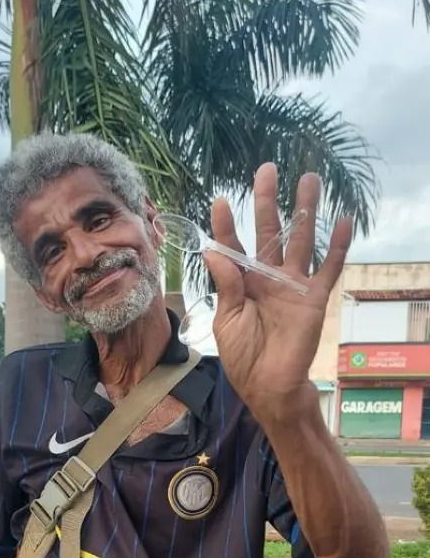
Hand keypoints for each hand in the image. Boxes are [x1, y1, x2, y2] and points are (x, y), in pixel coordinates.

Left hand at [206, 163, 352, 424]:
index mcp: (241, 283)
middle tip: (266, 169)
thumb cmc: (243, 358)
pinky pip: (328, 268)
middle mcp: (268, 278)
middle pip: (269, 232)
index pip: (233, 246)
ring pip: (300, 240)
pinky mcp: (314, 298)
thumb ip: (225, 285)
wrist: (269, 387)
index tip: (222, 200)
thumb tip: (213, 250)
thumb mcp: (226, 321)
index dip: (226, 225)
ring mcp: (293, 286)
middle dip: (268, 201)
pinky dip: (337, 246)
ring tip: (309, 179)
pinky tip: (344, 221)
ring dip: (305, 210)